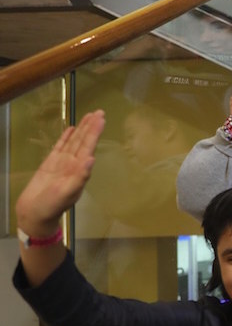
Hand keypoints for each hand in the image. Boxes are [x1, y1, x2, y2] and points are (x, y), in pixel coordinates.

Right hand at [15, 110, 104, 236]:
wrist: (35, 213)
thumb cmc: (52, 206)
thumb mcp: (67, 193)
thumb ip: (80, 177)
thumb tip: (91, 159)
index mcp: (79, 170)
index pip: (89, 147)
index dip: (95, 133)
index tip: (102, 119)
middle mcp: (73, 164)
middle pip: (84, 141)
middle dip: (92, 127)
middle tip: (100, 112)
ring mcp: (62, 163)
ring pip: (73, 142)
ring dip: (82, 129)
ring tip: (89, 116)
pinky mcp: (50, 163)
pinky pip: (60, 147)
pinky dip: (66, 137)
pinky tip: (72, 129)